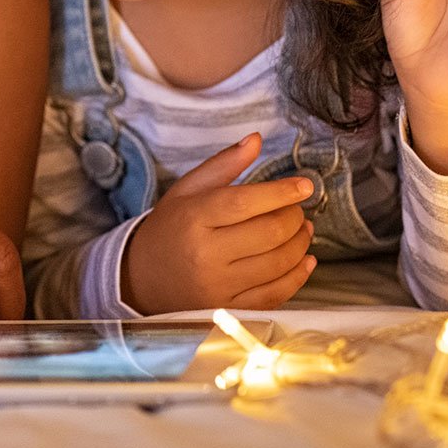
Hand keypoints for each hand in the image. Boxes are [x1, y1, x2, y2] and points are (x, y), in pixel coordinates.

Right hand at [121, 134, 318, 314]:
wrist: (142, 279)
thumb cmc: (170, 229)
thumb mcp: (187, 190)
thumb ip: (223, 164)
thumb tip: (257, 139)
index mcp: (194, 218)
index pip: (246, 202)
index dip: (282, 193)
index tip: (305, 186)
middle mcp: (206, 254)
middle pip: (269, 233)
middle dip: (294, 217)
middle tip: (297, 209)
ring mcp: (218, 286)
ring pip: (278, 263)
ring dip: (301, 243)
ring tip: (303, 229)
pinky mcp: (229, 308)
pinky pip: (275, 294)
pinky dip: (297, 275)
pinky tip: (305, 260)